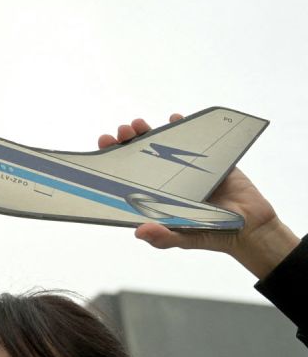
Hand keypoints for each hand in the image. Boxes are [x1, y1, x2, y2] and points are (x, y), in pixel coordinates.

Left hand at [98, 115, 296, 278]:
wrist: (251, 227)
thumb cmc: (212, 234)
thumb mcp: (185, 238)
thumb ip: (164, 237)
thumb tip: (139, 231)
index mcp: (154, 196)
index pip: (127, 175)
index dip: (114, 159)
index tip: (105, 145)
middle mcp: (165, 179)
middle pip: (139, 155)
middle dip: (127, 141)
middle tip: (122, 132)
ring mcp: (185, 168)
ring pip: (161, 144)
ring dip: (148, 131)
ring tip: (138, 124)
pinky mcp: (208, 159)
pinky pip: (192, 138)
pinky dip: (182, 126)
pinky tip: (174, 118)